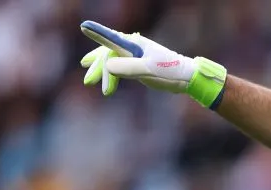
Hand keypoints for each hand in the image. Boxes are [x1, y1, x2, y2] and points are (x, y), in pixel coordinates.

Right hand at [79, 21, 226, 107]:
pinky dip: (110, 74)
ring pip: (112, 60)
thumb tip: (108, 66)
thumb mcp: (148, 70)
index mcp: (134, 44)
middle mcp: (133, 47)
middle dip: (97, 67)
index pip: (111, 38)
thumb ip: (128, 67)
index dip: (97, 34)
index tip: (83, 26)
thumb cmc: (170, 71)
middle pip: (108, 53)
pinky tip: (105, 80)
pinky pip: (119, 67)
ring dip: (101, 71)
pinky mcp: (138, 65)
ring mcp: (135, 56)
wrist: (187, 77)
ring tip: (89, 82)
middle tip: (88, 81)